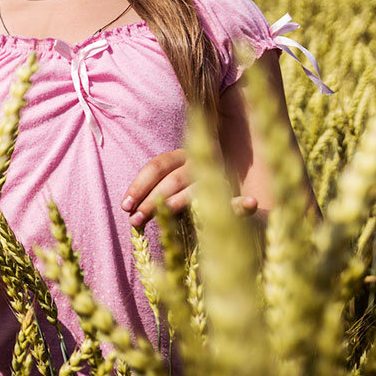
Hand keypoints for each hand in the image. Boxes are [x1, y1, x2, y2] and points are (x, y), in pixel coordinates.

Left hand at [120, 148, 258, 228]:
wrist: (228, 177)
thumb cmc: (184, 188)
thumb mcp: (169, 182)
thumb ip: (154, 190)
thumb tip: (127, 208)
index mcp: (181, 155)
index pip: (156, 166)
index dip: (139, 185)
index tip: (124, 206)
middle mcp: (200, 161)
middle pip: (172, 179)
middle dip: (150, 200)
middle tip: (135, 220)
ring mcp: (218, 175)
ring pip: (196, 188)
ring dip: (177, 203)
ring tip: (162, 216)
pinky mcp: (235, 193)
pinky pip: (237, 200)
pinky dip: (243, 204)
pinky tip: (251, 204)